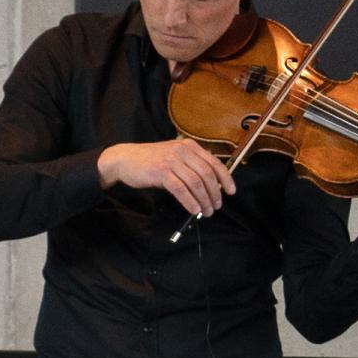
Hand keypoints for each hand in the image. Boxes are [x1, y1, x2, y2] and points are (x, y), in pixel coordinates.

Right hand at [98, 139, 235, 216]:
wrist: (126, 159)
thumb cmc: (152, 161)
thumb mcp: (175, 157)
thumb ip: (192, 166)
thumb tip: (212, 185)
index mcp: (189, 146)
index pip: (214, 163)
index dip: (226, 178)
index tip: (231, 191)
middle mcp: (182, 151)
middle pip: (207, 175)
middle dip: (215, 194)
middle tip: (217, 206)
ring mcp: (171, 161)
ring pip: (196, 183)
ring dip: (204, 200)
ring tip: (206, 211)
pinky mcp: (161, 172)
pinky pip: (181, 190)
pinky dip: (190, 202)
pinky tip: (194, 210)